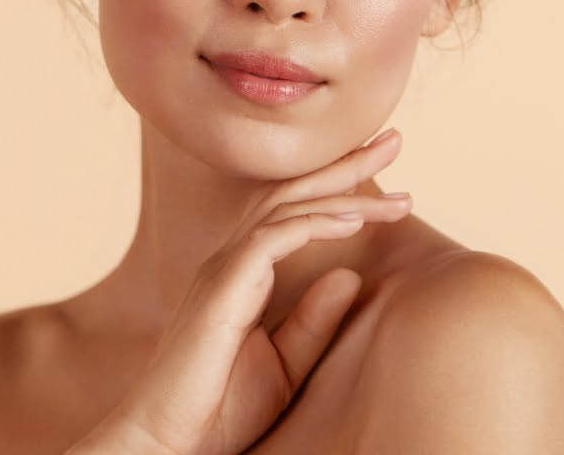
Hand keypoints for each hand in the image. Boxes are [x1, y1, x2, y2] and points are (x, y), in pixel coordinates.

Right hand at [69, 128, 410, 454]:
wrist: (170, 443)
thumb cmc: (219, 411)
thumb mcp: (286, 364)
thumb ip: (315, 319)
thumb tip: (352, 275)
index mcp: (243, 275)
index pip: (294, 213)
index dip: (340, 188)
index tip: (392, 179)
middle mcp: (231, 261)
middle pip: (293, 193)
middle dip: (345, 164)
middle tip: (394, 140)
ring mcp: (224, 269)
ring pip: (288, 207)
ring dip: (343, 189)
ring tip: (392, 179)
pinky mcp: (223, 287)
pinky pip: (274, 238)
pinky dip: (315, 222)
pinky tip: (354, 218)